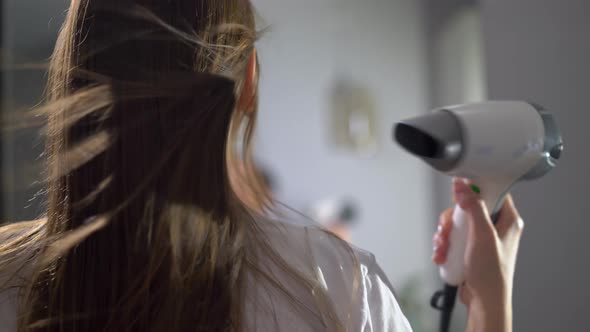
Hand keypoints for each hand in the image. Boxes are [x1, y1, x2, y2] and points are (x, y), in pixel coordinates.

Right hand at [432, 179, 523, 330]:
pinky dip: (444, 245)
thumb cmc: (492, 274)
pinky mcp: (470, 248)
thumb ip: (473, 208)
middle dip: (451, 220)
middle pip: (467, 207)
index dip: (474, 188)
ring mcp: (482, 238)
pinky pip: (453, 237)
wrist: (484, 302)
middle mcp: (496, 226)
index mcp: (508, 219)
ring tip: (442, 247)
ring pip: (457, 223)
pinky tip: (441, 254)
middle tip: (446, 230)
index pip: (492, 191)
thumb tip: (463, 185)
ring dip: (444, 234)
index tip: (458, 193)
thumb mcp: (482, 236)